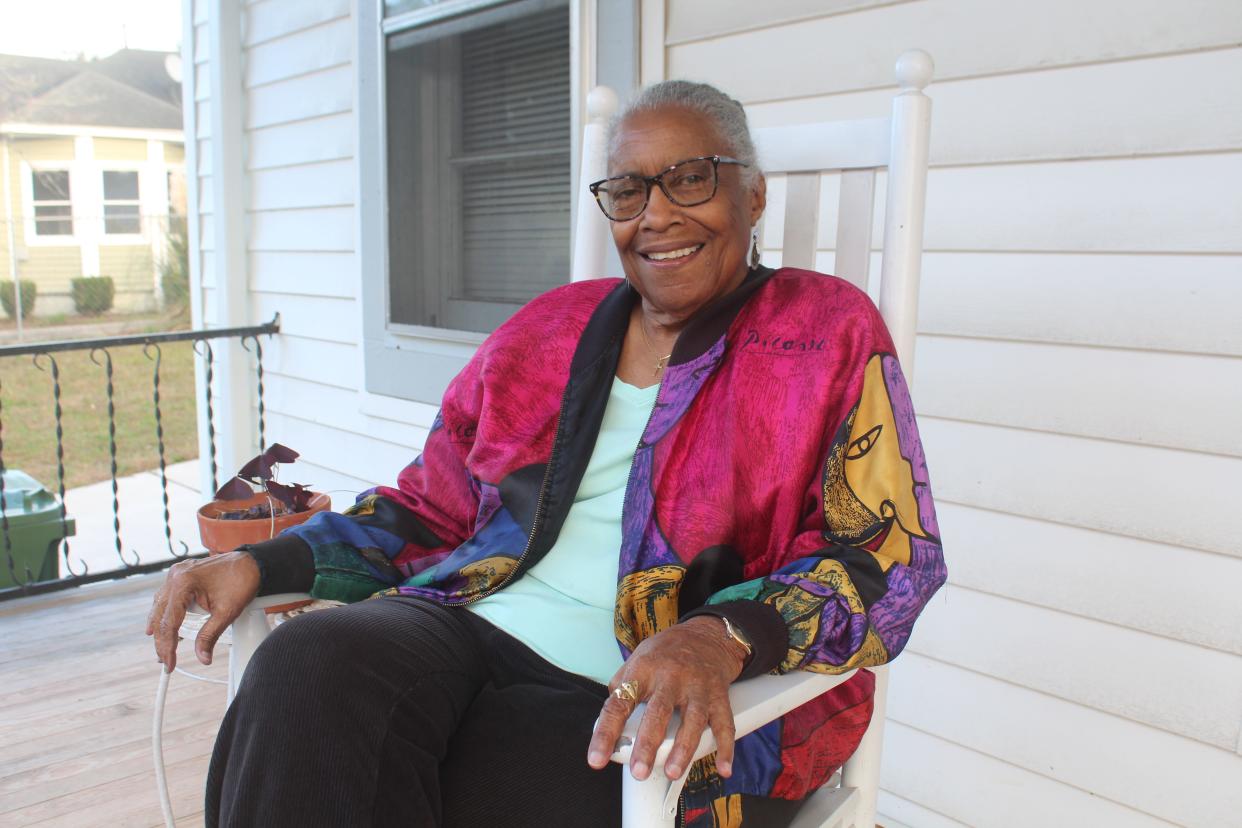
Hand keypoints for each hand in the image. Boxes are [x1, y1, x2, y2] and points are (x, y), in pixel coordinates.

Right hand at [145, 550, 260, 671]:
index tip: (169, 663)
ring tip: (163, 649)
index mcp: (184, 583)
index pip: (169, 622)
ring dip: (161, 628)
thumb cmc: (242, 581)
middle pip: (160, 615)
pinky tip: (164, 627)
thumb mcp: (226, 613)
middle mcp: (176, 576)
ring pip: (160, 606)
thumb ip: (210, 637)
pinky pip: (167, 598)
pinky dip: (165, 614)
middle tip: (164, 660)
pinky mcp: (181, 575)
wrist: (253, 564)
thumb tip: (203, 658)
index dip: (167, 646)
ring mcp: (177, 573)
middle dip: (161, 640)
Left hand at [587, 616, 747, 780]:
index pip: (619, 703)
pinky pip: (724, 722)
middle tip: (639, 771)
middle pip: (658, 712)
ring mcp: (697, 685)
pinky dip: (725, 746)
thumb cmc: (665, 653)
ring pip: (692, 719)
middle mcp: (671, 676)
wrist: (706, 635)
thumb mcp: (636, 659)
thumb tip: (605, 725)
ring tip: (673, 771)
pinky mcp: (719, 694)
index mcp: (643, 669)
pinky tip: (723, 767)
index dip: (606, 732)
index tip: (596, 758)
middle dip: (648, 744)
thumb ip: (621, 689)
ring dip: (683, 748)